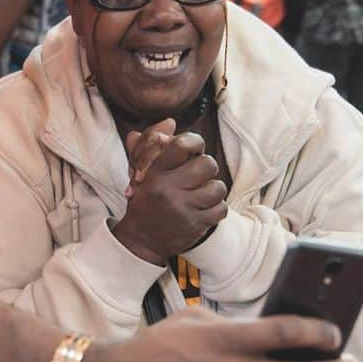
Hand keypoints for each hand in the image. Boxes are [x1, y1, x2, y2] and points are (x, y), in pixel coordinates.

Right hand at [114, 133, 227, 264]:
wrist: (141, 239)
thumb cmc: (145, 199)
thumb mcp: (141, 169)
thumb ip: (151, 142)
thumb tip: (170, 122)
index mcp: (155, 172)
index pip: (183, 144)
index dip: (194, 143)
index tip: (192, 151)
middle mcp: (168, 189)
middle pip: (208, 164)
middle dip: (206, 168)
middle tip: (198, 175)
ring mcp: (183, 209)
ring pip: (218, 187)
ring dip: (213, 190)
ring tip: (202, 194)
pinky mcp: (195, 226)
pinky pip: (221, 209)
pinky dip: (216, 208)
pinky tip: (204, 209)